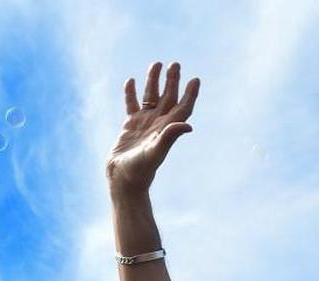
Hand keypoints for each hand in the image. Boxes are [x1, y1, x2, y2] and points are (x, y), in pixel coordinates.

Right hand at [106, 61, 200, 193]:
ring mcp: (144, 124)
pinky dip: (131, 93)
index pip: (183, 107)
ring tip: (156, 64)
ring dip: (154, 82)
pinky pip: (132, 105)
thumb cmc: (140, 170)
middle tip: (176, 63)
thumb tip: (188, 126)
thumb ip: (170, 137)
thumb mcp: (156, 152)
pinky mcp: (130, 126)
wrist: (123, 179)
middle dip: (172, 81)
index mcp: (167, 129)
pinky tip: (131, 81)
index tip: (195, 79)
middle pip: (169, 98)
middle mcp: (158, 124)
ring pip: (151, 97)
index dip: (190, 94)